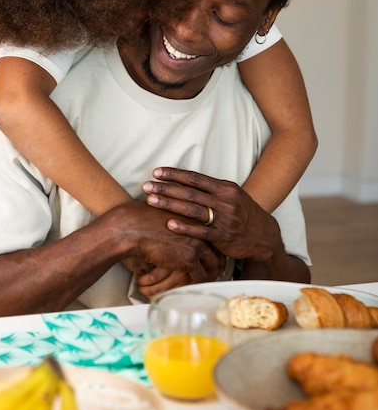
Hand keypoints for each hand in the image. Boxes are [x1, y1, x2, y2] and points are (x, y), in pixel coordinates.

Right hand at [115, 199, 224, 283]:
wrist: (131, 228)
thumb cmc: (141, 217)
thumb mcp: (166, 209)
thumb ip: (178, 216)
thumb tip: (177, 225)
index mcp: (197, 215)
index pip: (214, 233)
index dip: (216, 246)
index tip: (217, 253)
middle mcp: (201, 228)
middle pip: (218, 249)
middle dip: (218, 262)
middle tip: (219, 271)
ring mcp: (197, 243)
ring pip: (213, 265)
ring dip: (212, 275)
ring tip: (209, 281)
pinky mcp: (189, 258)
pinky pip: (201, 276)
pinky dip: (200, 283)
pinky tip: (196, 286)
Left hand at [142, 167, 283, 263]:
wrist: (263, 236)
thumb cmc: (241, 213)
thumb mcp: (231, 196)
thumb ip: (210, 189)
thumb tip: (183, 180)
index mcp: (225, 188)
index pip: (195, 177)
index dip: (174, 174)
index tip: (156, 172)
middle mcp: (225, 201)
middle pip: (190, 192)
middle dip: (165, 188)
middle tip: (146, 186)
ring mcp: (225, 219)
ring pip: (193, 209)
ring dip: (169, 204)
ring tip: (151, 201)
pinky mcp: (224, 237)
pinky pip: (201, 231)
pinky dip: (184, 227)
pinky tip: (168, 224)